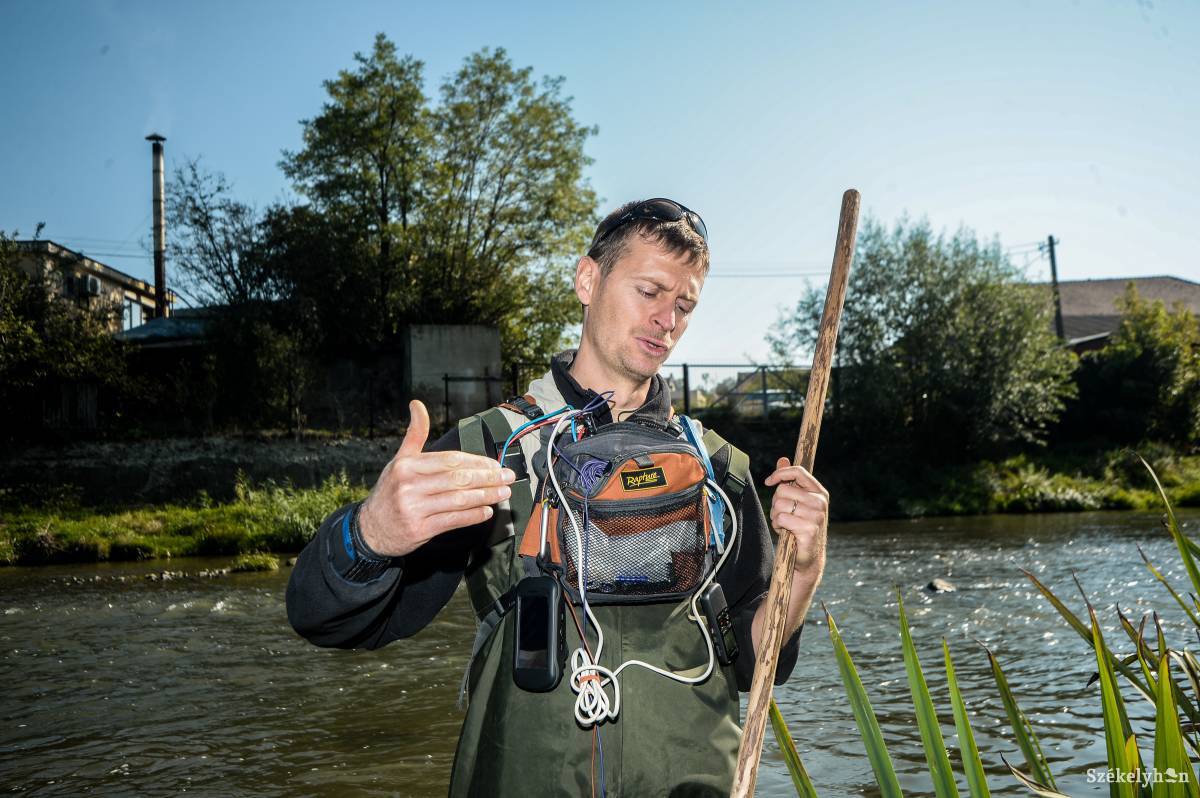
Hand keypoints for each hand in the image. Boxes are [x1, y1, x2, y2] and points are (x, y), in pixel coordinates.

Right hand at [357, 400, 516, 557]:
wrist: (371, 529)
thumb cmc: (390, 492)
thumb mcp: (399, 461)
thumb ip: (414, 435)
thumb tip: (417, 405)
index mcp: (408, 466)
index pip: (450, 460)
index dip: (477, 462)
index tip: (494, 465)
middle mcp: (410, 485)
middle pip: (458, 479)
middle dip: (487, 478)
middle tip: (507, 477)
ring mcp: (414, 508)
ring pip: (459, 500)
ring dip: (486, 496)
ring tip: (503, 493)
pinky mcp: (419, 529)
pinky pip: (453, 520)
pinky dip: (473, 516)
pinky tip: (487, 511)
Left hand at [763, 457, 828, 572]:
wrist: (807, 556)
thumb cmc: (799, 525)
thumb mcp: (796, 501)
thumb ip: (790, 480)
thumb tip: (783, 459)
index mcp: (819, 492)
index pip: (798, 472)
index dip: (780, 473)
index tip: (768, 481)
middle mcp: (820, 502)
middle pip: (783, 490)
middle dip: (775, 503)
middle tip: (782, 515)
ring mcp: (816, 516)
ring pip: (779, 505)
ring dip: (775, 516)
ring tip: (785, 524)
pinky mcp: (809, 529)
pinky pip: (781, 518)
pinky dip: (778, 526)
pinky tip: (786, 531)